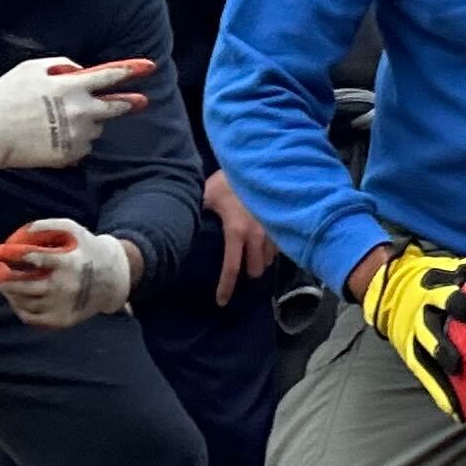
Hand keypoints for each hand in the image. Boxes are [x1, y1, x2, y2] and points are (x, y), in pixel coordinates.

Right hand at [0, 55, 152, 170]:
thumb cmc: (6, 94)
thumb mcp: (33, 68)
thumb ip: (63, 66)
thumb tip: (81, 71)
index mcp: (71, 86)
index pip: (109, 75)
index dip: (131, 70)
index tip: (149, 67)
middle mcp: (79, 111)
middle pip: (116, 107)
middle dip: (130, 103)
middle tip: (140, 101)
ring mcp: (76, 135)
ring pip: (96, 129)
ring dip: (88, 123)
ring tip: (61, 121)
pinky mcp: (69, 155)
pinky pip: (83, 147)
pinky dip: (75, 141)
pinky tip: (54, 136)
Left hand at [0, 216, 137, 327]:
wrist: (113, 279)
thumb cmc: (84, 248)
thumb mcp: (70, 228)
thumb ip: (42, 227)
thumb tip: (11, 239)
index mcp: (68, 263)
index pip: (36, 258)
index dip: (13, 254)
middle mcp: (65, 287)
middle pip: (21, 286)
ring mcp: (62, 307)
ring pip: (21, 300)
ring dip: (5, 288)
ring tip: (1, 275)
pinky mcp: (60, 321)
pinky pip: (28, 316)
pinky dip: (16, 305)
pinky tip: (14, 293)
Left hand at [203, 171, 275, 300]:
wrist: (260, 163)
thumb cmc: (230, 179)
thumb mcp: (207, 195)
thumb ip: (198, 213)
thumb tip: (182, 227)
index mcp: (237, 232)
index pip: (232, 268)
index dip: (226, 287)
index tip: (221, 302)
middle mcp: (258, 236)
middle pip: (255, 271)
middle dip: (247, 274)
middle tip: (239, 272)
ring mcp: (274, 231)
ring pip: (269, 261)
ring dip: (260, 263)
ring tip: (251, 260)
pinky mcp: (283, 225)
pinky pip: (279, 248)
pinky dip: (271, 252)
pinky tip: (264, 247)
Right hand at [355, 241, 465, 418]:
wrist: (389, 288)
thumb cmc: (435, 280)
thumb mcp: (449, 268)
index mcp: (434, 290)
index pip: (445, 294)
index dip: (455, 299)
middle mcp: (422, 313)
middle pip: (431, 328)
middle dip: (443, 343)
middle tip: (458, 358)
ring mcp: (415, 335)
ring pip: (426, 355)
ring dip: (441, 371)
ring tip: (457, 390)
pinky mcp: (410, 353)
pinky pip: (425, 376)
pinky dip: (440, 394)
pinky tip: (456, 414)